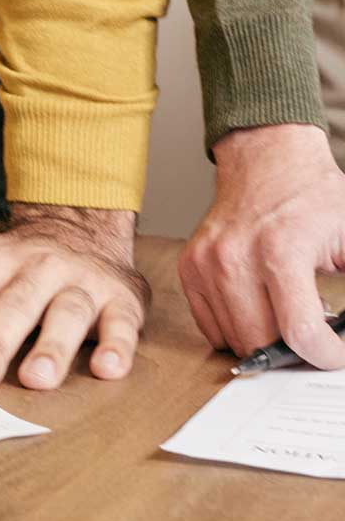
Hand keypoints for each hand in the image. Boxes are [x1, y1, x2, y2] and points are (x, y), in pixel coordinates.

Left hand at [0, 204, 147, 388]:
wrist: (82, 229)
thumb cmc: (5, 262)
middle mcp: (30, 268)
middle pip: (8, 305)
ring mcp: (77, 282)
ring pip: (64, 313)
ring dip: (51, 346)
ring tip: (34, 379)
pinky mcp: (119, 299)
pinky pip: (120, 323)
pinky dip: (117, 346)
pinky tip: (107, 369)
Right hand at [179, 124, 344, 366]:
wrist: (267, 164)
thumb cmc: (314, 198)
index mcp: (281, 251)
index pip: (300, 331)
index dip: (324, 355)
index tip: (335, 355)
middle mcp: (235, 259)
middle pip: (262, 342)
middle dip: (293, 350)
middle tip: (313, 335)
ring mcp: (206, 264)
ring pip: (234, 339)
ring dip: (264, 340)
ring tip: (286, 316)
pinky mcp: (190, 268)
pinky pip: (210, 325)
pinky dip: (237, 329)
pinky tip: (259, 309)